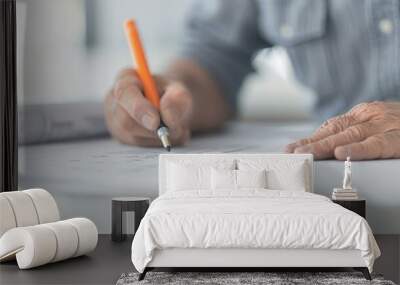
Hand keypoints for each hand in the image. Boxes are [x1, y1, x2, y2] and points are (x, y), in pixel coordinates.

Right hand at [104, 68, 192, 145]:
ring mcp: (115, 121)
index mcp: (126, 80)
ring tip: (175, 128)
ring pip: (135, 137)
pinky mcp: (122, 137)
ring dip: (159, 137)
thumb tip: (168, 114)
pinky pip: (139, 146)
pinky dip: (157, 143)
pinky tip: (166, 134)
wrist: (168, 106)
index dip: (139, 108)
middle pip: (126, 121)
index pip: (125, 93)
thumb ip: (177, 100)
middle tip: (176, 129)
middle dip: (153, 129)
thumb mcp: (179, 92)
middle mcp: (114, 100)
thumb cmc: (170, 95)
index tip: (155, 122)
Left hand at [285, 101, 399, 159]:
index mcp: (363, 114)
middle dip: (310, 143)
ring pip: (349, 136)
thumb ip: (357, 135)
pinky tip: (343, 154)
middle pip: (334, 130)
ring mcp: (384, 126)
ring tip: (306, 154)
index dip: (310, 138)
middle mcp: (370, 117)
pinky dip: (359, 149)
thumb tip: (331, 148)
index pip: (330, 126)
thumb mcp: (377, 126)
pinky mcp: (398, 138)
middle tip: (290, 153)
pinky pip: (377, 144)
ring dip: (325, 146)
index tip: (291, 149)